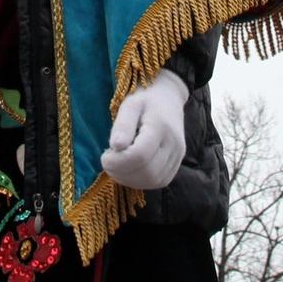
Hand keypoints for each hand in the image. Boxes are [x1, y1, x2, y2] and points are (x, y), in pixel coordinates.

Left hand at [99, 70, 188, 191]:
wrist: (168, 99)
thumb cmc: (145, 99)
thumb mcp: (130, 105)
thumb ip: (123, 125)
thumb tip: (116, 147)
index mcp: (161, 127)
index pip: (140, 155)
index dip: (118, 161)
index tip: (104, 155)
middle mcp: (174, 144)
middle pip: (147, 172)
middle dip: (122, 172)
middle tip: (108, 161)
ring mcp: (177, 157)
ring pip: (152, 180)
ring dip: (129, 179)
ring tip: (116, 165)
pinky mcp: (175, 165)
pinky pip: (157, 181)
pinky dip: (139, 181)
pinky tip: (128, 170)